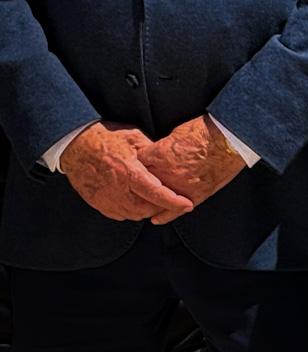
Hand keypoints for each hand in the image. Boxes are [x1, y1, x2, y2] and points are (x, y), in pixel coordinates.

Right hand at [60, 123, 193, 223]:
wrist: (74, 145)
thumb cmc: (105, 138)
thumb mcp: (134, 137)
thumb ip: (152, 152)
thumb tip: (168, 160)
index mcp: (129, 171)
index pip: (156, 192)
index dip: (174, 202)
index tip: (188, 205)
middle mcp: (117, 189)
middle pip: (146, 209)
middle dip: (161, 207)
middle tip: (172, 200)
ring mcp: (105, 198)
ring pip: (132, 215)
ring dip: (146, 211)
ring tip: (155, 200)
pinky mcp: (96, 202)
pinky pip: (118, 214)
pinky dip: (130, 211)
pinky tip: (136, 201)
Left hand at [138, 118, 246, 213]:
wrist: (229, 140)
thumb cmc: (207, 132)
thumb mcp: (177, 133)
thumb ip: (163, 147)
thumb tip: (158, 152)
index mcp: (158, 155)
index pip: (137, 163)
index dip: (137, 164)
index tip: (137, 166)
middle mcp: (164, 174)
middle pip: (141, 184)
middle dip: (139, 184)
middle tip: (137, 185)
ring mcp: (178, 186)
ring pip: (155, 201)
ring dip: (149, 202)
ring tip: (144, 203)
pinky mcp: (194, 195)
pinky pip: (174, 210)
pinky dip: (164, 216)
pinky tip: (156, 219)